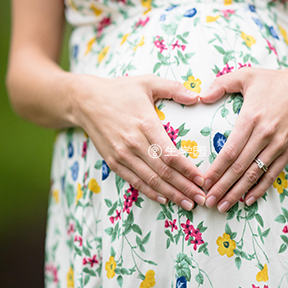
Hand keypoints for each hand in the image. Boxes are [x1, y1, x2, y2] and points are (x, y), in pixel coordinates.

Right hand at [74, 73, 206, 209]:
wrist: (84, 101)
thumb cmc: (120, 90)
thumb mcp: (148, 82)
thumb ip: (174, 88)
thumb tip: (197, 96)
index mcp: (145, 124)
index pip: (170, 154)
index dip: (188, 170)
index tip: (202, 179)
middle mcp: (133, 143)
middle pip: (163, 172)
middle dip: (184, 187)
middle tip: (201, 198)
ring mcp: (122, 155)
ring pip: (150, 180)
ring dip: (171, 194)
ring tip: (188, 204)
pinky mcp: (113, 162)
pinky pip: (134, 181)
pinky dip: (150, 192)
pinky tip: (164, 199)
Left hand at [198, 62, 287, 211]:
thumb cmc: (273, 81)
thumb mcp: (245, 75)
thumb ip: (221, 84)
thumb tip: (200, 97)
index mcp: (251, 117)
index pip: (230, 150)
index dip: (216, 169)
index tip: (203, 182)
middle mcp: (265, 134)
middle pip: (240, 167)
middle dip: (223, 187)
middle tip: (209, 201)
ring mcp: (278, 144)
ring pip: (255, 174)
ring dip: (238, 192)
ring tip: (224, 206)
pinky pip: (272, 174)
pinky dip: (260, 189)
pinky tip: (248, 200)